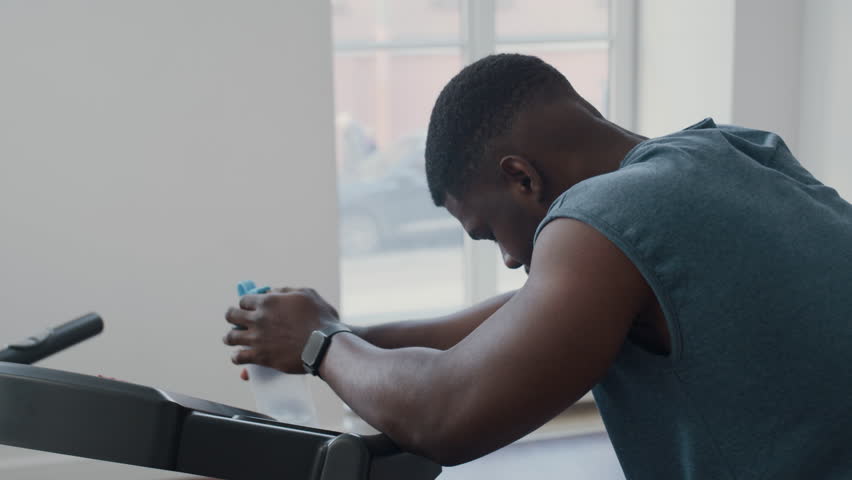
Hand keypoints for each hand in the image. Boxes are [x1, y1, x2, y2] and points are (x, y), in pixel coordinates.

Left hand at [223, 287, 339, 373]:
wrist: (324, 345)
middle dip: (233, 317)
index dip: (246, 303)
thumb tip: (273, 292)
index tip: (248, 307)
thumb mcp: (306, 294)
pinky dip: (237, 357)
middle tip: (237, 321)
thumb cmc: (320, 318)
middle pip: (231, 316)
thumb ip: (286, 291)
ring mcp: (257, 338)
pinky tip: (239, 356)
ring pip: (230, 337)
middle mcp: (258, 318)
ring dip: (230, 337)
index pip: (244, 300)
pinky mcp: (261, 356)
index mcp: (268, 302)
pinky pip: (238, 357)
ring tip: (232, 339)